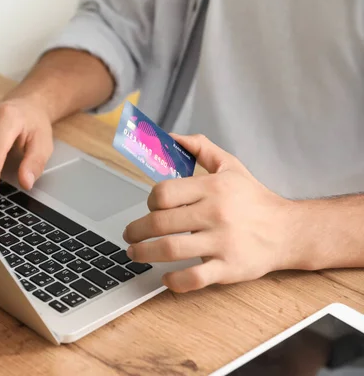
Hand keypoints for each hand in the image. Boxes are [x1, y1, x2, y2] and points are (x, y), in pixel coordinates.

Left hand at [123, 134, 304, 292]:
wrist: (289, 231)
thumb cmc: (254, 199)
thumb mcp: (230, 166)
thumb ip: (200, 147)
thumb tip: (171, 137)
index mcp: (213, 187)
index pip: (164, 193)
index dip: (150, 201)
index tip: (151, 207)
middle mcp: (215, 214)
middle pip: (160, 222)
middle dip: (136, 231)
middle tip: (129, 235)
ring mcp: (222, 243)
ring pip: (170, 249)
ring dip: (144, 253)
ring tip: (135, 253)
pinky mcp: (228, 268)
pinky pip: (194, 278)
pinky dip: (174, 280)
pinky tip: (165, 277)